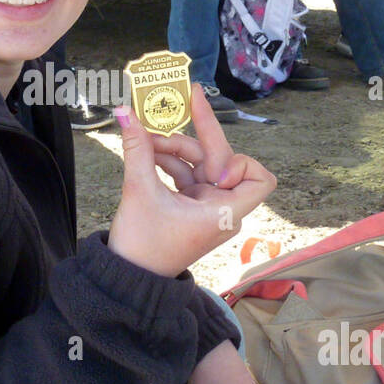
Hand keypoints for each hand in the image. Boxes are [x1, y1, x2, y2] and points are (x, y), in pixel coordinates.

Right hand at [107, 84, 276, 278]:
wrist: (128, 278)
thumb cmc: (142, 247)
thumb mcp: (139, 192)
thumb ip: (137, 148)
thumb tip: (124, 112)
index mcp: (224, 212)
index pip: (259, 179)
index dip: (240, 163)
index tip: (210, 162)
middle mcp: (222, 208)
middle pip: (221, 159)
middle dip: (194, 137)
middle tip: (176, 105)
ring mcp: (207, 206)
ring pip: (201, 163)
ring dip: (173, 148)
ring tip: (144, 139)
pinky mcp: (191, 206)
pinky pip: (188, 174)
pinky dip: (168, 162)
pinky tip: (145, 151)